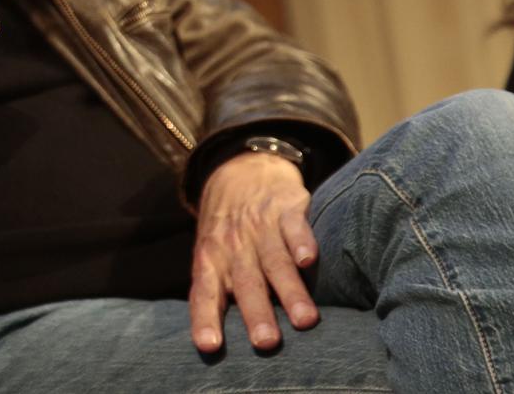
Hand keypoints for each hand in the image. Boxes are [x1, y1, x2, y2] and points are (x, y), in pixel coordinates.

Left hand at [188, 150, 318, 352]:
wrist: (241, 168)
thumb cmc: (227, 228)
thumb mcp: (212, 254)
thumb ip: (219, 290)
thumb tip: (222, 343)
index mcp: (211, 259)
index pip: (204, 293)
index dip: (205, 318)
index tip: (209, 346)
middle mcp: (234, 245)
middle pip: (245, 283)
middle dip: (256, 313)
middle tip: (266, 343)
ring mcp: (259, 225)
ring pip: (274, 261)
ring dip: (289, 291)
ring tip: (304, 320)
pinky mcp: (286, 208)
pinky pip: (293, 227)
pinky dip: (301, 242)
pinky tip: (308, 259)